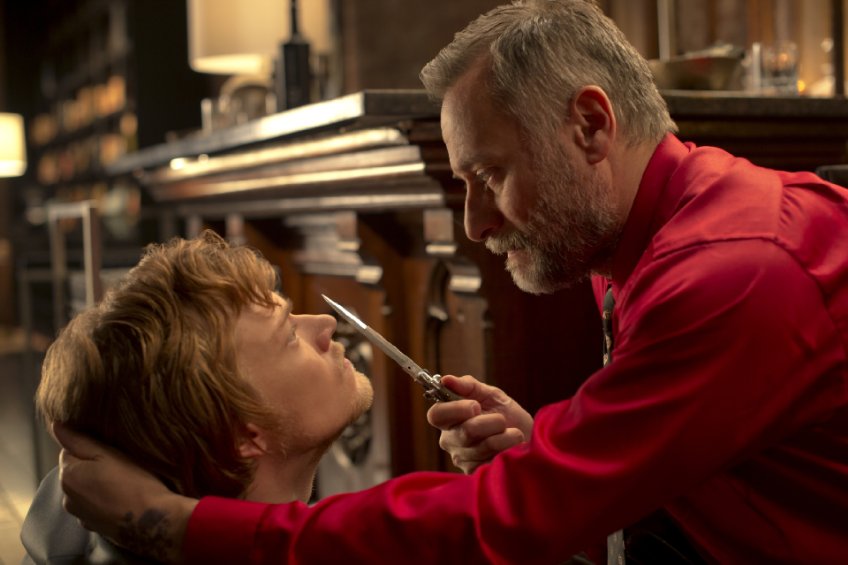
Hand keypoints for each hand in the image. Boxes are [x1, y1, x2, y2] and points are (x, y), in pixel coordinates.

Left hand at [54, 423, 196, 563]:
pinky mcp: (94, 527)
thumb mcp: (109, 454)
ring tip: (122, 481)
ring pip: (85, 491)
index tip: (110, 448)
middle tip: (119, 463)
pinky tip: (121, 498)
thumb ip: (80, 440)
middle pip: (76, 473)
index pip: (68, 452)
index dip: (89, 447)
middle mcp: (67, 498)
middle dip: (91, 467)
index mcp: (68, 476)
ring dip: (97, 484)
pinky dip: (103, 500)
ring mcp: (80, 515)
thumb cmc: (133, 483)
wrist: (152, 522)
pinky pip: (94, 506)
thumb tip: (56, 426)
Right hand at [426, 375, 532, 473]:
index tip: (475, 406)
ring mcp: (462, 458)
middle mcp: (450, 440)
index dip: (454, 410)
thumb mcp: (490, 394)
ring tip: (514, 432)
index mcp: (449, 418)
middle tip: (502, 420)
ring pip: (481, 447)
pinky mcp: (475, 473)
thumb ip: (468, 386)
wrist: (527, 437)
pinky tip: (511, 448)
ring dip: (504, 436)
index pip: (436, 415)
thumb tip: (446, 379)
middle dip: (489, 422)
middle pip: (463, 432)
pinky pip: (490, 462)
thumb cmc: (505, 413)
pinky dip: (506, 450)